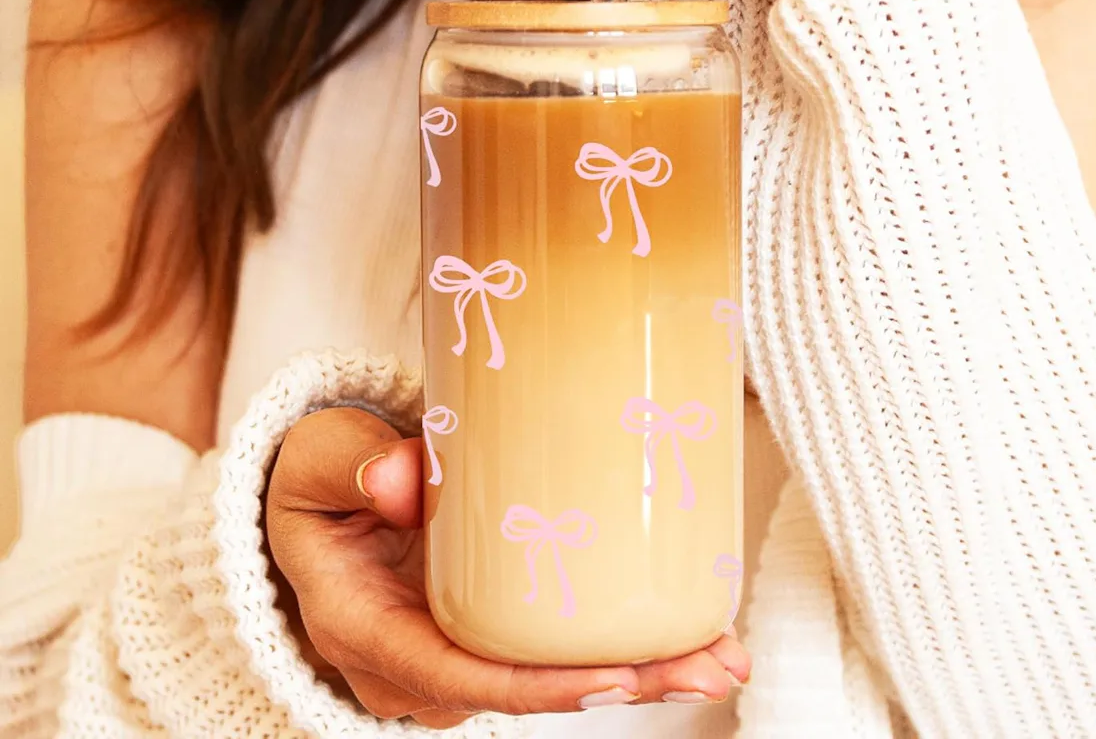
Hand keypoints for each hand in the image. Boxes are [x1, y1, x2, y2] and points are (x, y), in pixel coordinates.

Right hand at [266, 407, 750, 726]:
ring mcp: (456, 650)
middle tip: (711, 666)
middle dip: (624, 685)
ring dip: (640, 670)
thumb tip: (399, 478)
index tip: (614, 676)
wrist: (322, 500)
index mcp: (367, 633)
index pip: (459, 675)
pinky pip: (554, 646)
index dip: (539, 684)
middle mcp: (417, 663)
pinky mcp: (488, 626)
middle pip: (526, 689)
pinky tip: (686, 629)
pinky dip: (620, 642)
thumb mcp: (317, 461)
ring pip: (551, 676)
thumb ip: (349, 464)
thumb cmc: (318, 482)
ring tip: (723, 654)